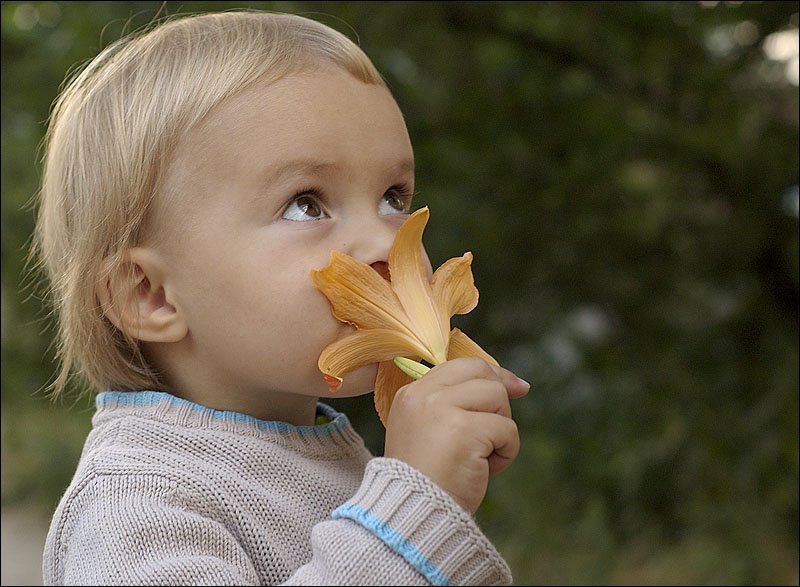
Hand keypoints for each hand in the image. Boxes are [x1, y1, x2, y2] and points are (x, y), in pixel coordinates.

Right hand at [383, 357, 528, 513]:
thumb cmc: (427, 479)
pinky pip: (507, 429)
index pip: (460, 365)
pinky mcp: (465, 429)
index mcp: (411, 394)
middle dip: (500, 399)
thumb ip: (456, 404)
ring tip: (481, 456)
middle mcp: (424, 395)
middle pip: (482, 373)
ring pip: (497, 397)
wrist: (413, 516)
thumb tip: (515, 384)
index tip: (514, 387)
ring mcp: (442, 409)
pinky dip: (506, 453)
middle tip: (499, 428)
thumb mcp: (430, 431)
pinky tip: (485, 470)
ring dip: (501, 429)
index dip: (492, 374)